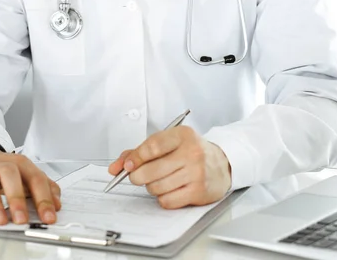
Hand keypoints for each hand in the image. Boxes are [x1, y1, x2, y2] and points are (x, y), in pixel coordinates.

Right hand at [0, 146, 60, 224]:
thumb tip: (57, 203)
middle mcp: (2, 163)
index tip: (49, 217)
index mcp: (21, 163)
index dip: (44, 198)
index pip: (36, 178)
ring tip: (1, 220)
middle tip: (22, 219)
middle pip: (11, 175)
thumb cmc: (4, 171)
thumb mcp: (26, 175)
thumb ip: (45, 188)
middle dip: (17, 198)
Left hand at [108, 126, 230, 208]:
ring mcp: (196, 173)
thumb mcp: (168, 142)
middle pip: (151, 170)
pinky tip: (170, 189)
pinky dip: (163, 198)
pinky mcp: (198, 191)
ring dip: (151, 186)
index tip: (126, 165)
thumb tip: (116, 167)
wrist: (221, 164)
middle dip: (137, 176)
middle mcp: (191, 152)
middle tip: (137, 175)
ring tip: (159, 180)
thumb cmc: (190, 152)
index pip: (152, 146)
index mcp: (182, 135)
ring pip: (157, 187)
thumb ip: (140, 151)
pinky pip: (167, 201)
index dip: (135, 157)